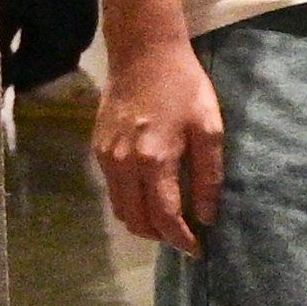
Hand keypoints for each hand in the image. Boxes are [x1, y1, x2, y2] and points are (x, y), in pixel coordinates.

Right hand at [95, 34, 225, 253]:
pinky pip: (113, 191)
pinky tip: (152, 197)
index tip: (198, 251)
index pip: (165, 217)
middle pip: (136, 221)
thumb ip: (209, 175)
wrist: (142, 54)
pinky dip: (131, 203)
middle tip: (185, 238)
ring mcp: (105, 157)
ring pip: (120, 209)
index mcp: (154, 159)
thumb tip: (208, 215)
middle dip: (161, 237)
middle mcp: (123, 164)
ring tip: (170, 223)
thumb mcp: (208, 128)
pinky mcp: (97, 149)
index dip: (181, 239)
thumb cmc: (184, 87)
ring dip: (144, 223)